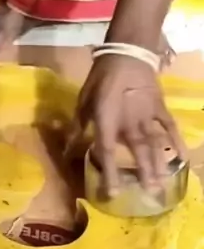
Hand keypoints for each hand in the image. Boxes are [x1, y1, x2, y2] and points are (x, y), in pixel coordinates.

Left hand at [74, 55, 185, 196]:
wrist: (127, 54)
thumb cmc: (101, 79)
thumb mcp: (83, 102)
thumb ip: (78, 127)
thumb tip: (67, 150)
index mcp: (107, 120)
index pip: (107, 151)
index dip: (110, 173)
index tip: (113, 193)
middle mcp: (129, 122)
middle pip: (138, 152)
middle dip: (143, 173)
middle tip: (150, 194)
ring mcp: (147, 116)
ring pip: (155, 143)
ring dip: (159, 164)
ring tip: (163, 184)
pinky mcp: (160, 108)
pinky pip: (170, 127)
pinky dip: (177, 142)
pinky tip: (182, 158)